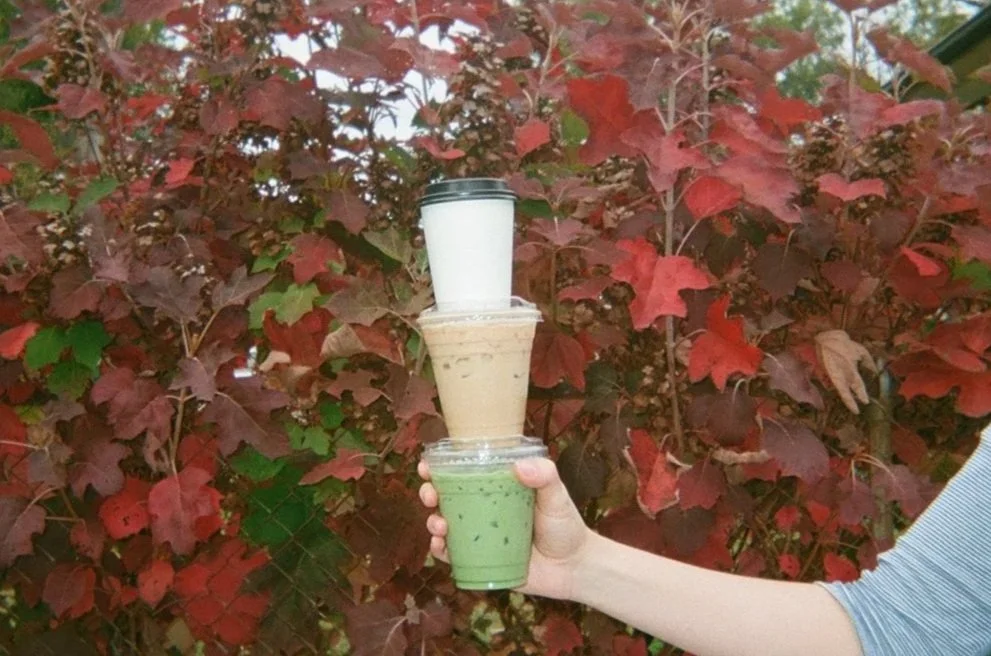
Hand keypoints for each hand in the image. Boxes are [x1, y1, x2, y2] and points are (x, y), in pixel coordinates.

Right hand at [418, 458, 590, 600]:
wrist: (575, 568)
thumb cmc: (566, 526)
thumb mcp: (557, 495)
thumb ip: (545, 476)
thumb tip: (519, 466)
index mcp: (496, 488)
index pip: (463, 473)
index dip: (439, 467)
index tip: (427, 465)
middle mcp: (483, 510)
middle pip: (445, 497)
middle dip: (429, 493)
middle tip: (430, 494)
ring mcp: (480, 536)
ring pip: (444, 526)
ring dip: (432, 522)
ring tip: (439, 524)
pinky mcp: (480, 561)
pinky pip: (453, 556)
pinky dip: (441, 551)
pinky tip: (440, 547)